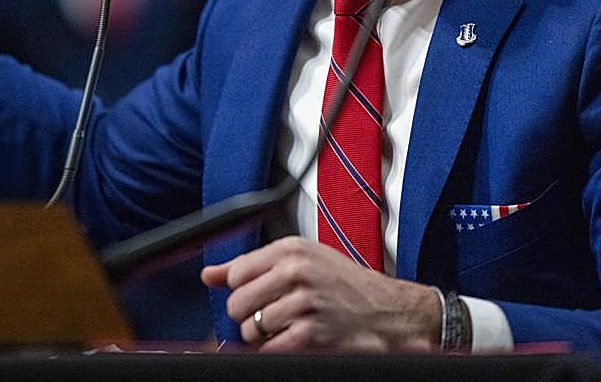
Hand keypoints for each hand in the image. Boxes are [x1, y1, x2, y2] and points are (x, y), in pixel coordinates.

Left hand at [201, 236, 440, 352]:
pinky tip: (292, 341)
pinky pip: (270, 348)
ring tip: (286, 328)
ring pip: (251, 327)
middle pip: (238, 302)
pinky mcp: (311, 332)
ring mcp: (304, 302)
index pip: (237, 272)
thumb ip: (252, 265)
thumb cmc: (346, 286)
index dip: (242, 290)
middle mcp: (296, 272)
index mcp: (291, 250)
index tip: (257, 296)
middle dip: (248, 316)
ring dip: (263, 336)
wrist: (390, 313)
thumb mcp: (302, 261)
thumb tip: (209, 274)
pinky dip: (275, 350)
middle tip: (269, 316)